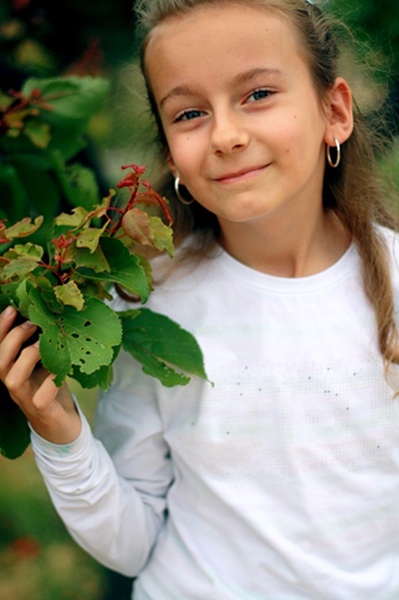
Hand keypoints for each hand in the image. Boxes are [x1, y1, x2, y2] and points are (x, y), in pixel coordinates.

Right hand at [0, 306, 80, 443]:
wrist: (64, 427)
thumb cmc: (53, 390)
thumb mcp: (46, 364)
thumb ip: (42, 345)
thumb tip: (48, 315)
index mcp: (12, 371)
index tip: (12, 308)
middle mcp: (14, 386)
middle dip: (11, 339)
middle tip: (31, 323)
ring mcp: (26, 400)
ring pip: (12, 379)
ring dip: (26, 357)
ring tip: (42, 343)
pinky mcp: (43, 412)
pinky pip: (41, 398)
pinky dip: (50, 382)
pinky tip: (61, 370)